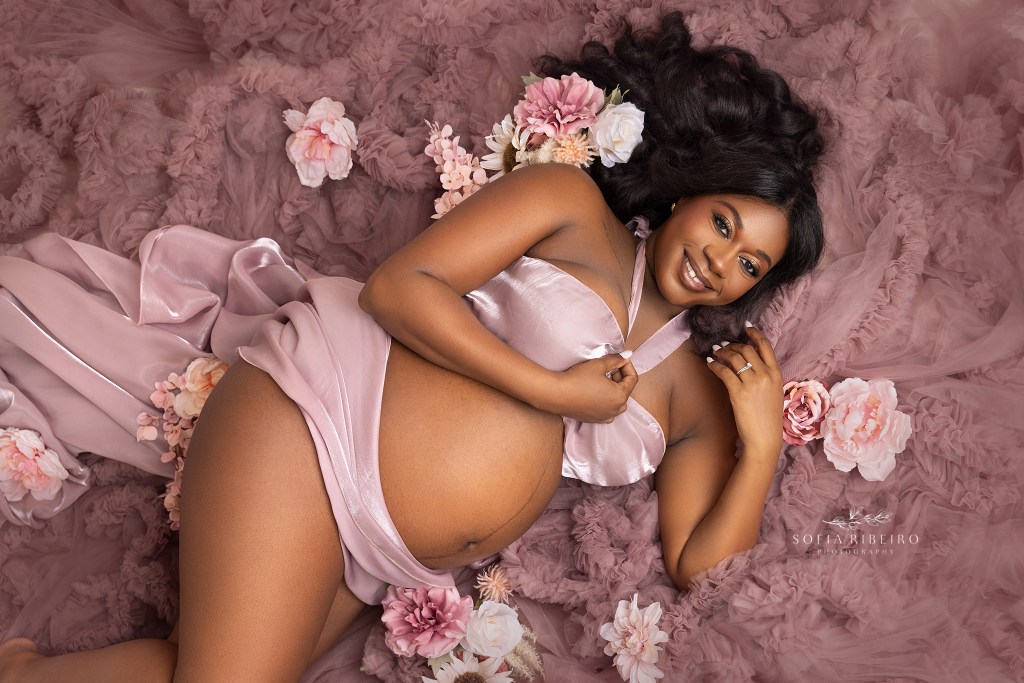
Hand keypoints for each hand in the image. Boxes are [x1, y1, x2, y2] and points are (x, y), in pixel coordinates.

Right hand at [549, 353, 637, 422]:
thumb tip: (628, 355)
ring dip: (613, 389)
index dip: (627, 365)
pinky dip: (606, 400)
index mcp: (620, 397)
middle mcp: (616, 410)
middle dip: (620, 377)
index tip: (618, 358)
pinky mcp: (595, 419)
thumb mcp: (599, 364)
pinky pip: (607, 409)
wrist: (557, 394)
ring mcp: (605, 416)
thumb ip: (616, 359)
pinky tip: (595, 391)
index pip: (633, 379)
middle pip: (625, 390)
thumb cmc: (578, 379)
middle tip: (608, 367)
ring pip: (617, 401)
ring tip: (602, 379)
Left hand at [704, 323, 783, 459]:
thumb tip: (752, 364)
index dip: (755, 333)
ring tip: (715, 352)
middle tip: (724, 345)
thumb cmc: (768, 418)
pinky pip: (724, 372)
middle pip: (747, 349)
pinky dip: (715, 365)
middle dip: (733, 345)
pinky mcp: (738, 393)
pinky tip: (709, 364)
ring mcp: (752, 384)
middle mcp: (766, 376)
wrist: (764, 438)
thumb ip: (767, 377)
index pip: (766, 346)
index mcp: (777, 374)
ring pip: (735, 357)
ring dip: (722, 352)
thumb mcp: (774, 393)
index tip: (745, 327)